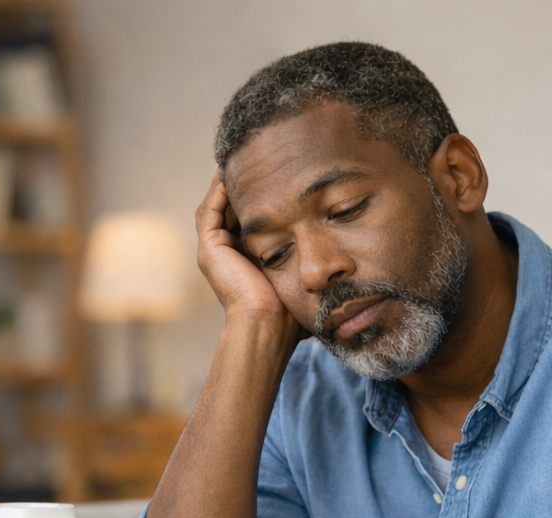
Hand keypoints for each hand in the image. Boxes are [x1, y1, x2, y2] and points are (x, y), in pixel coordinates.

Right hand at [195, 173, 300, 332]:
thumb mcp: (300, 280)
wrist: (269, 325)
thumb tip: (342, 263)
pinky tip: (235, 172)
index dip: (256, 198)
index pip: (245, 219)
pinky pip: (211, 208)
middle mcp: (224, 254)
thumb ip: (309, 266)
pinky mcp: (210, 248)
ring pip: (215, 205)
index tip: (275, 177)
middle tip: (255, 159)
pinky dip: (220, 189)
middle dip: (240, 184)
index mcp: (243, 259)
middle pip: (227, 208)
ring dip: (228, 182)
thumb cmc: (288, 314)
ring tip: (244, 158)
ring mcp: (214, 251)